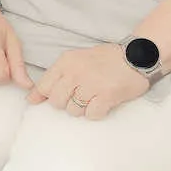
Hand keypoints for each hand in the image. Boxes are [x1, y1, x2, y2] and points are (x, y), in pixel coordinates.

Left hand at [29, 44, 149, 119]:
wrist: (137, 56)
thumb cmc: (106, 59)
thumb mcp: (77, 60)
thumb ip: (56, 77)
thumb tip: (32, 98)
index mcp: (66, 62)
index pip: (44, 86)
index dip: (45, 96)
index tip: (48, 100)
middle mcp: (75, 72)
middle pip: (57, 102)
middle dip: (66, 103)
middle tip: (80, 97)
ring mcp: (91, 84)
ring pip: (73, 110)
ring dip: (82, 108)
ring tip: (94, 97)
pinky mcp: (106, 96)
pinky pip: (91, 115)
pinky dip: (96, 112)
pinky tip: (102, 103)